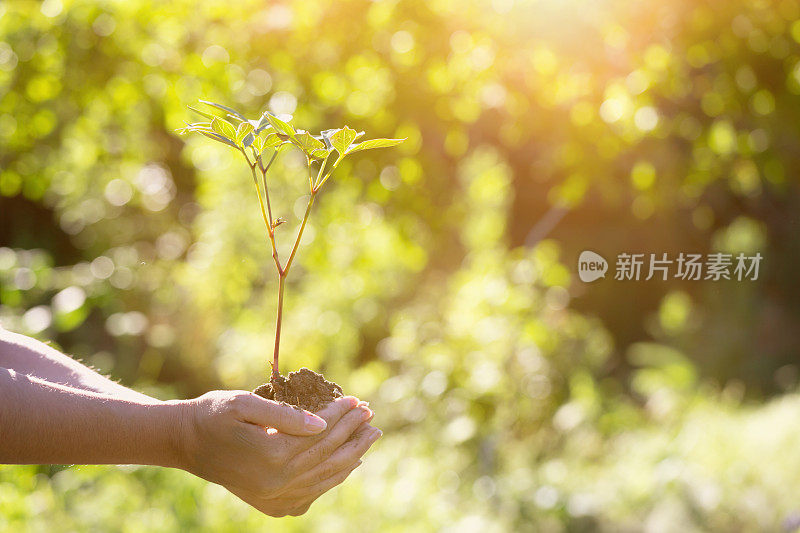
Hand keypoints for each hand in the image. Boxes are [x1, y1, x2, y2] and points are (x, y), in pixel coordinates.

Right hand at [177, 391, 381, 516]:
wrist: (187, 443)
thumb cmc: (215, 415)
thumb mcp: (245, 404)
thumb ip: (285, 415)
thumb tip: (322, 423)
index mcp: (272, 454)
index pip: (320, 432)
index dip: (341, 414)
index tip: (358, 400)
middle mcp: (277, 482)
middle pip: (329, 455)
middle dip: (354, 432)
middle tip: (371, 415)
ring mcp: (276, 498)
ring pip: (327, 476)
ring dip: (353, 454)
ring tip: (370, 435)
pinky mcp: (273, 505)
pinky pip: (314, 493)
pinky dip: (334, 477)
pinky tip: (349, 463)